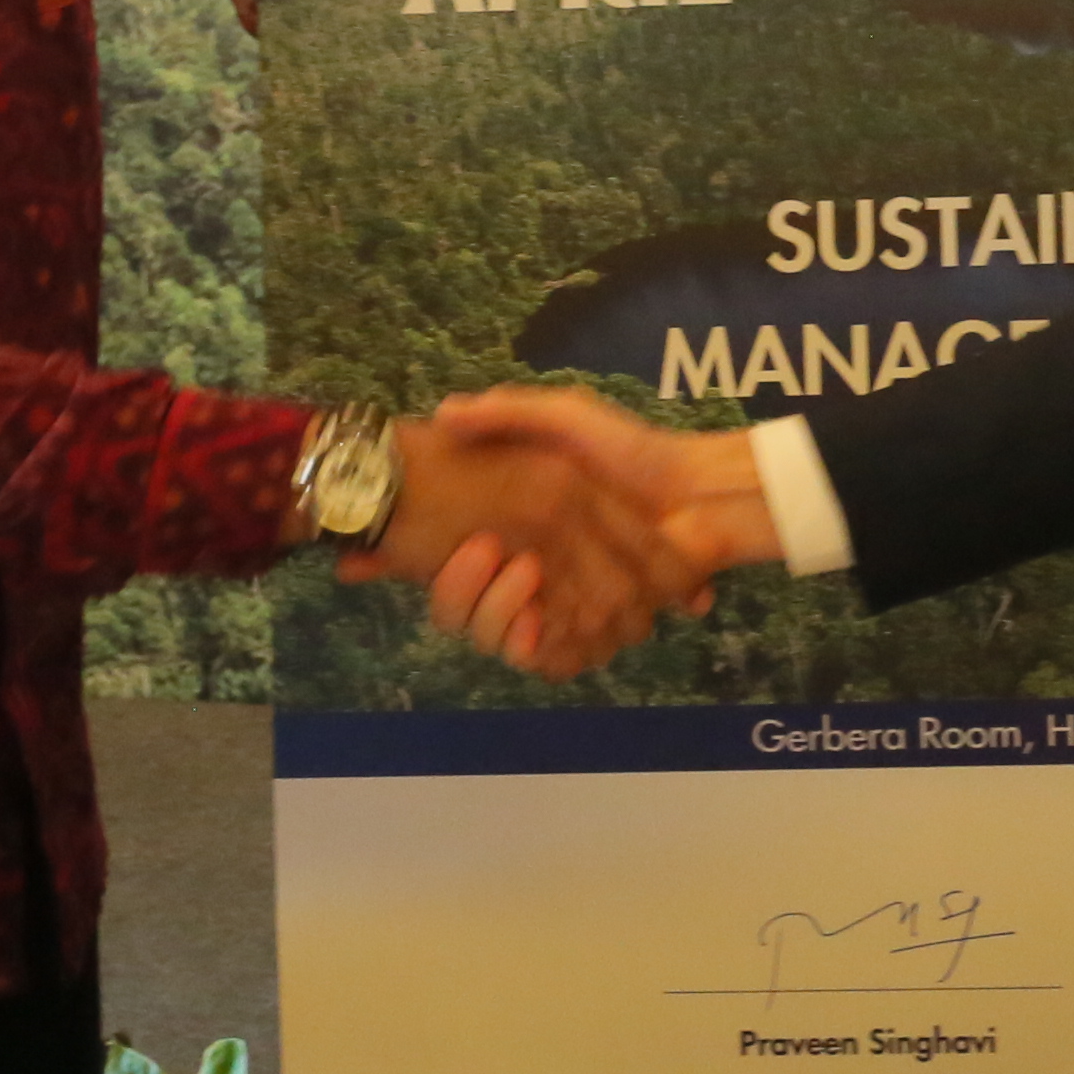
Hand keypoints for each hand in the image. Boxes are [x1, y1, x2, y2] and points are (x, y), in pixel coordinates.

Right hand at [411, 397, 781, 656]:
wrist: (696, 494)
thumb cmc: (630, 450)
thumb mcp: (562, 417)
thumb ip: (504, 412)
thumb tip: (442, 415)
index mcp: (504, 532)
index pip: (434, 560)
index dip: (399, 561)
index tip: (377, 552)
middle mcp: (521, 575)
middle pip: (458, 612)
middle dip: (458, 593)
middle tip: (480, 551)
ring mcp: (554, 608)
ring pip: (494, 639)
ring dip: (495, 618)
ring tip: (521, 577)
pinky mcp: (588, 632)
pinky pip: (548, 660)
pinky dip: (537, 648)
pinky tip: (538, 623)